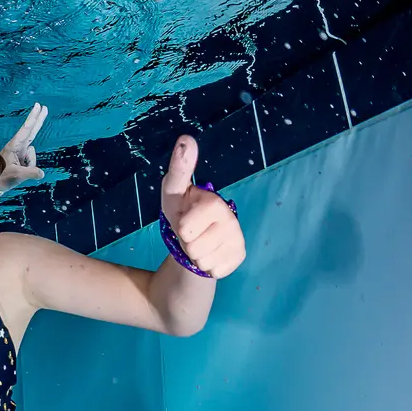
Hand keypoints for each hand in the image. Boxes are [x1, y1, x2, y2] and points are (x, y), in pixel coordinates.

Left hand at [0, 102, 47, 193]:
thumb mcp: (17, 175)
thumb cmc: (0, 178)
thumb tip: (42, 173)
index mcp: (14, 146)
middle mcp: (18, 147)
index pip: (26, 129)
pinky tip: (20, 173)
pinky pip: (32, 163)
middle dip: (38, 120)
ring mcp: (20, 153)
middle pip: (32, 131)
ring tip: (17, 172)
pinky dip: (29, 169)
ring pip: (33, 156)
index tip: (38, 105)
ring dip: (30, 165)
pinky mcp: (21, 160)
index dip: (33, 117)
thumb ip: (31, 173)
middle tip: (45, 107)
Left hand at [160, 135, 245, 278]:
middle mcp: (231, 218)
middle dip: (186, 244)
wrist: (192, 245)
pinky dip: (206, 268)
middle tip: (190, 235)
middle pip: (193, 246)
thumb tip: (186, 139)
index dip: (181, 228)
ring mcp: (237, 238)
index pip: (189, 225)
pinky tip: (209, 255)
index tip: (185, 212)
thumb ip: (179, 169)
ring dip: (195, 257)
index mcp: (214, 202)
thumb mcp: (172, 193)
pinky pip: (214, 271)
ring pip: (203, 261)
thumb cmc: (180, 214)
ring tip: (198, 244)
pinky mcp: (238, 256)